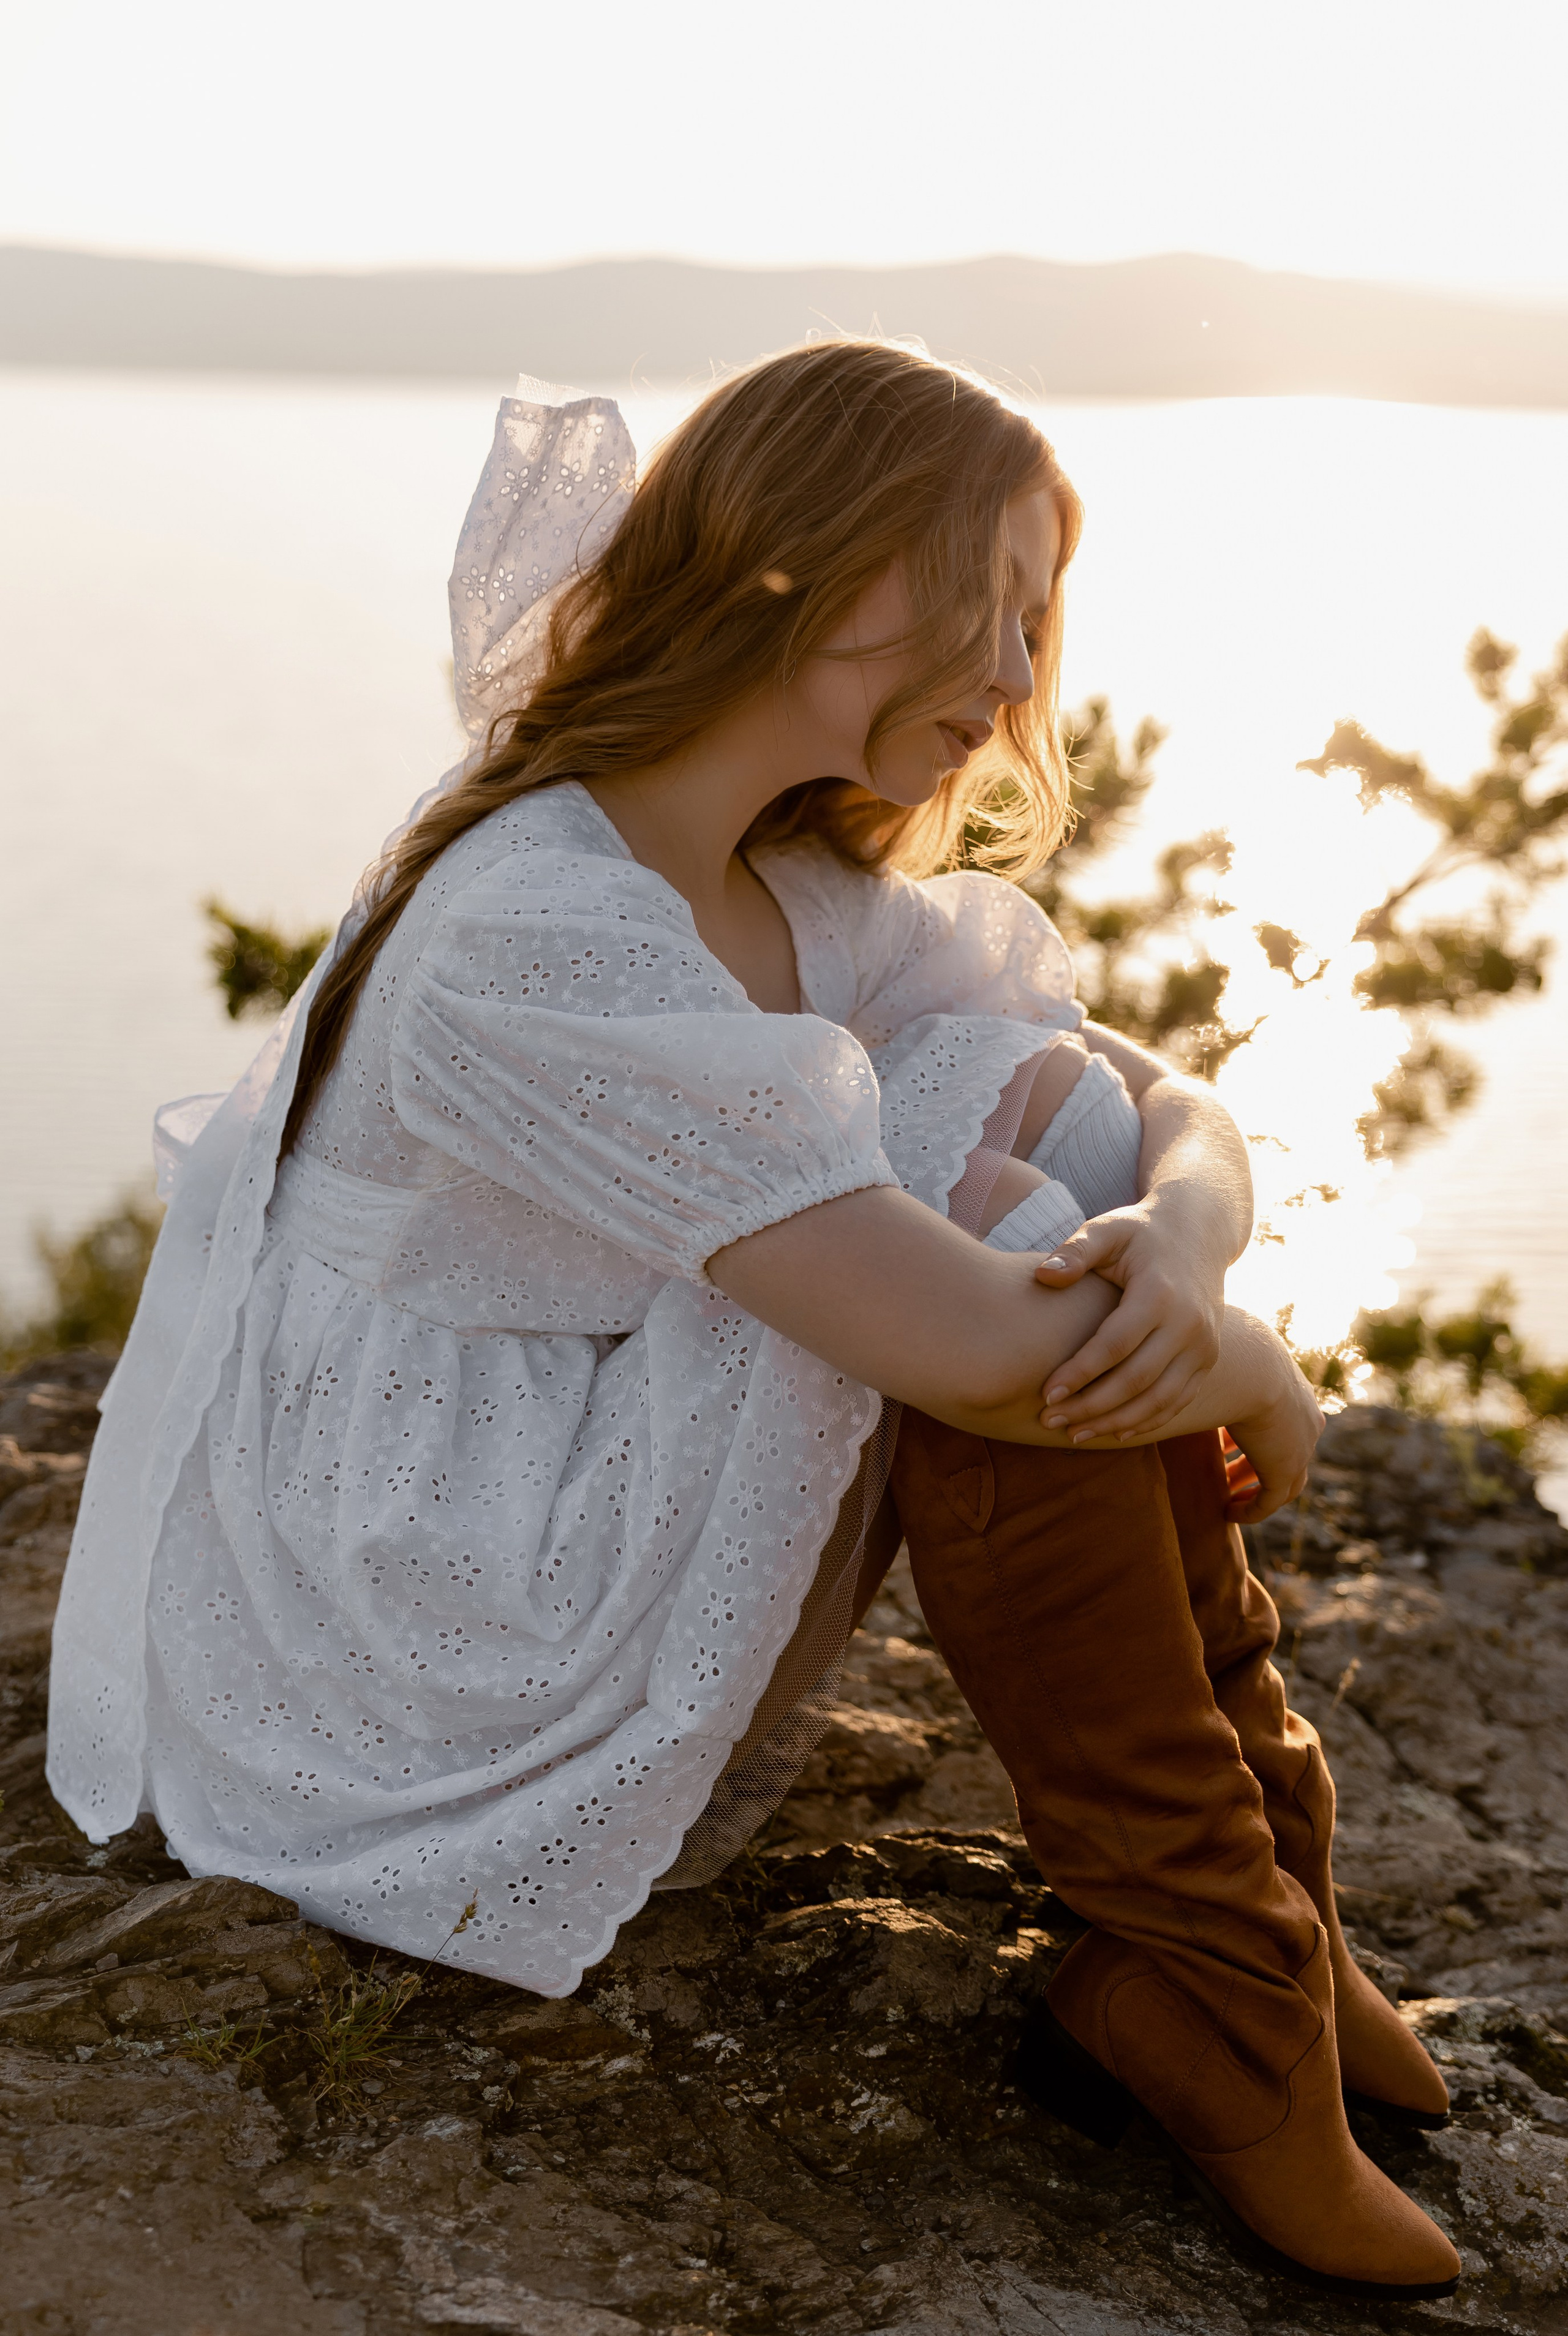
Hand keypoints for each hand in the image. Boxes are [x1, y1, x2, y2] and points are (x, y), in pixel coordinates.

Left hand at [1031, 1198, 1227, 1439]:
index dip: (1080, 1373)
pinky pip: (1178, 1401)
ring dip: (1116, 1423)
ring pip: (1159, 1399)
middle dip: (1090, 1407)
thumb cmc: (1140, 1232)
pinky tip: (1113, 1432)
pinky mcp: (1209, 1360)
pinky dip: (1147, 1422)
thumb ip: (1076, 1250)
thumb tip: (1043, 1275)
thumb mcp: (1108, 1229)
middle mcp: (1189, 1324)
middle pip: (1136, 1380)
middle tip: (1049, 1420)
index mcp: (1159, 1293)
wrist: (1199, 1234)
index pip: (1115, 1345)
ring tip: (1074, 1434)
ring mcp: (1204, 1346)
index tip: (1046, 1394)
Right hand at [1223, 1349, 1324, 1521]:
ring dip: (1253, 1488)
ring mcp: (1301, 1447)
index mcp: (1295, 1392)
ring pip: (1283, 1481)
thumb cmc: (1229, 1356)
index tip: (1221, 1444)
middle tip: (1224, 1472)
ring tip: (1224, 1496)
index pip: (1282, 1422)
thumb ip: (1207, 1369)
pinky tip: (1226, 1513)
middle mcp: (1306, 1421)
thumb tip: (1174, 1359)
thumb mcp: (1225, 1360)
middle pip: (1286, 1452)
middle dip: (1253, 1464)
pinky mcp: (1286, 1468)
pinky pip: (1270, 1501)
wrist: (1251, 1368)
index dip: (1250, 1435)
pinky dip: (1250, 1510)